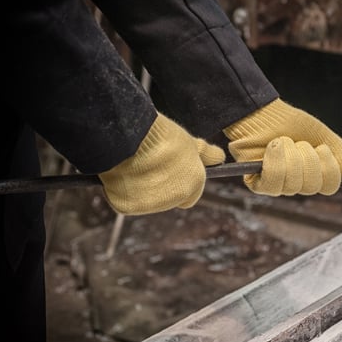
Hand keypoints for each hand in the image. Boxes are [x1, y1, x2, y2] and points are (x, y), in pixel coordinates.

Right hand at [99, 112, 224, 213]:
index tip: (170, 170)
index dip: (181, 182)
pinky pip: (125, 201)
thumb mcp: (188, 142)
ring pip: (147, 202)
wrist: (131, 137)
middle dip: (161, 187)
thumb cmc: (160, 135)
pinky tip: (122, 173)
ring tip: (135, 165)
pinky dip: (123, 191)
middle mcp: (175, 198)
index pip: (191, 195)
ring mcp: (151, 205)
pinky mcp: (128, 206)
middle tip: (150, 165)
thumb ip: (205, 153)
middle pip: (169, 199)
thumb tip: (220, 157)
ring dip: (142, 189)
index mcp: (193, 184)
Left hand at [223, 98, 341, 195]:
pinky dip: (275, 160)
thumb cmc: (291, 124)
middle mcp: (297, 184)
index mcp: (314, 175)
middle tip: (300, 143)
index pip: (330, 186)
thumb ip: (341, 154)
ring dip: (290, 156)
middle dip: (308, 158)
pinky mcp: (259, 184)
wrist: (263, 113)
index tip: (322, 148)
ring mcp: (278, 186)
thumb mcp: (322, 136)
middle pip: (312, 186)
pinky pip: (273, 182)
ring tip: (283, 142)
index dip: (329, 168)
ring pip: (293, 184)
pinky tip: (273, 147)